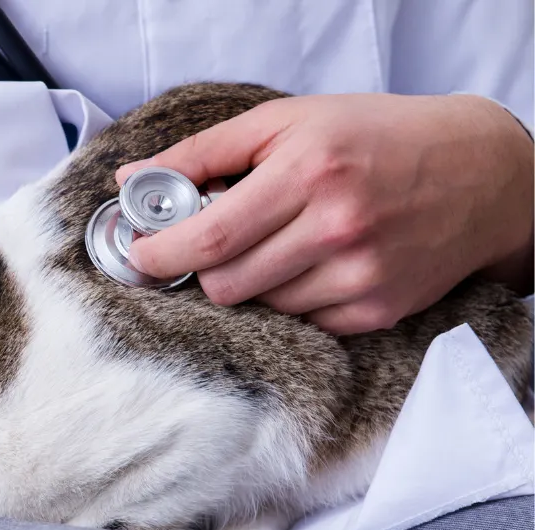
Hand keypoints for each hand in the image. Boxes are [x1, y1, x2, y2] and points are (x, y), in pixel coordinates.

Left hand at [115, 93, 533, 333]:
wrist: (483, 174)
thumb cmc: (378, 137)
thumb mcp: (288, 121)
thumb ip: (203, 153)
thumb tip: (131, 180)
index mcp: (309, 172)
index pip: (210, 238)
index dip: (162, 254)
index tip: (141, 253)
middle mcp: (336, 228)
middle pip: (226, 286)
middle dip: (204, 270)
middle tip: (213, 245)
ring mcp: (360, 275)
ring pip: (260, 308)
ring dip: (252, 283)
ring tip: (278, 245)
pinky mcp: (376, 311)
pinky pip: (301, 323)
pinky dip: (292, 299)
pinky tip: (314, 265)